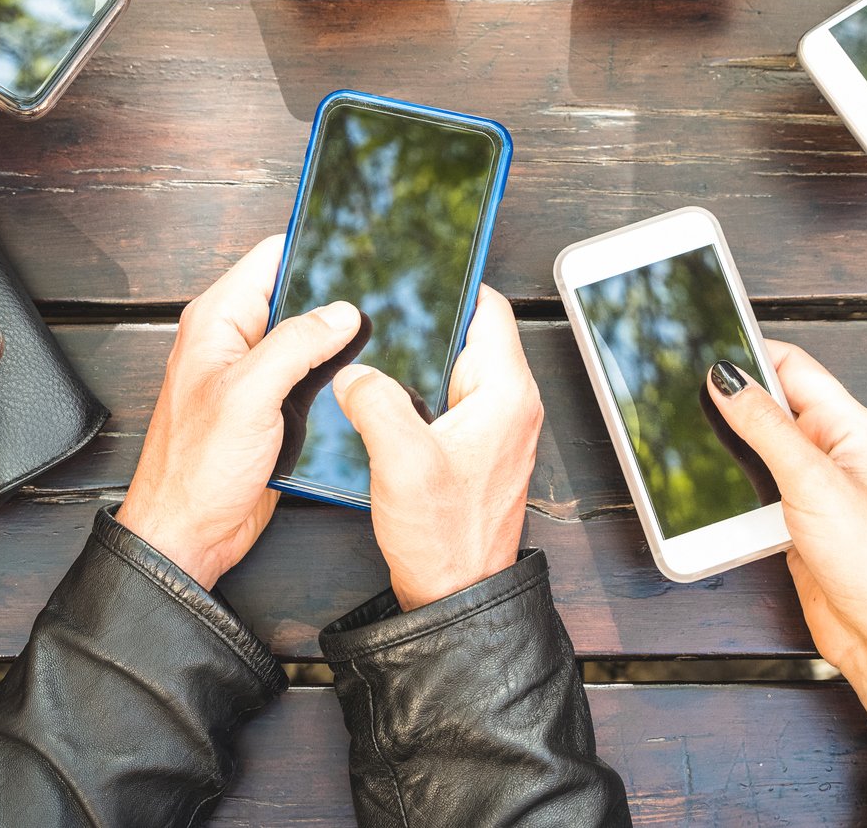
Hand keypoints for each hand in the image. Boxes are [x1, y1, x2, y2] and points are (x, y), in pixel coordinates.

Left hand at [117, 236, 365, 587]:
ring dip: (339, 341)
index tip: (358, 240)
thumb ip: (295, 344)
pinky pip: (311, 377)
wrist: (190, 535)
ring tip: (383, 336)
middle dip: (336, 296)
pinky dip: (335, 375)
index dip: (314, 245)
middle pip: (297, 295)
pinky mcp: (274, 407)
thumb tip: (342, 311)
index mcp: (218, 320)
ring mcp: (255, 375)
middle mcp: (235, 341)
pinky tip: (363, 377)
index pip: (272, 257)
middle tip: (385, 295)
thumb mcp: (249, 395)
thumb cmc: (197, 469)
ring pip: (310, 338)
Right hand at [332, 288, 541, 609]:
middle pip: (471, 334)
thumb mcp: (401, 460)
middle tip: (381, 309)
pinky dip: (421, 391)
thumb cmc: (444, 538)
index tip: (415, 269)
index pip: (489, 308)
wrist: (455, 598)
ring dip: (420, 359)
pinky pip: (450, 399)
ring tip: (375, 351)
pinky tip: (384, 397)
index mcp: (507, 393)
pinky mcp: (478, 449)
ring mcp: (497, 428)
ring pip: (456, 367)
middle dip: (427, 320)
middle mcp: (512, 405)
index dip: (453, 283)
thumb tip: (355, 371)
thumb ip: (375, 401)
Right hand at [706, 346, 866, 767]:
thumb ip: (766, 426)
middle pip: (771, 403)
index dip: (749, 352)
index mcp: (848, 426)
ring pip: (758, 447)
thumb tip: (727, 378)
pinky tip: (708, 488)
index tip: (703, 348)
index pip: (793, 366)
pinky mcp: (795, 520)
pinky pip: (755, 487)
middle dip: (731, 398)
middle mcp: (832, 450)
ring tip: (688, 439)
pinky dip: (731, 485)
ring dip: (728, 445)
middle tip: (682, 393)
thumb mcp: (812, 481)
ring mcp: (813, 486)